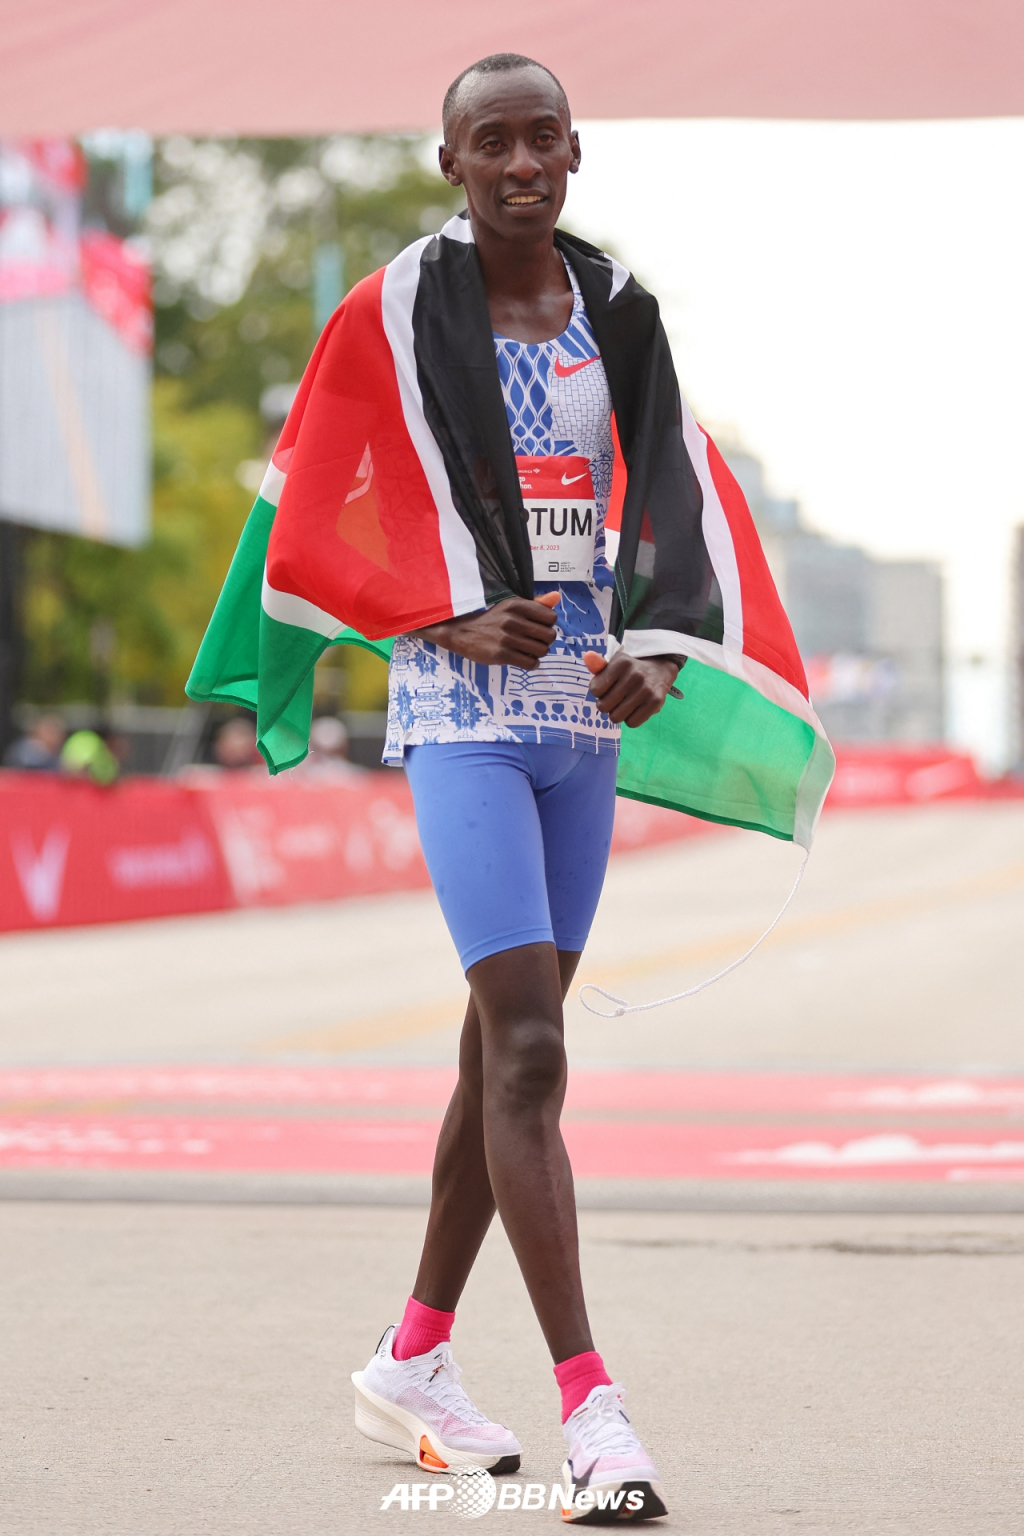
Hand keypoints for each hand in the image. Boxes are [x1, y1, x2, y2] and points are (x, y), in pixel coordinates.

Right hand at [416, 590, 559, 668]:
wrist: (461, 632)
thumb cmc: (490, 619)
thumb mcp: (510, 606)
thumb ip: (535, 603)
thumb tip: (557, 597)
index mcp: (517, 604)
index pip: (551, 618)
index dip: (547, 625)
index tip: (537, 628)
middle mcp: (513, 619)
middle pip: (550, 636)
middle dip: (544, 641)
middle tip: (533, 642)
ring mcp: (507, 637)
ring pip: (542, 651)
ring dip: (538, 653)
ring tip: (527, 650)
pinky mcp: (501, 654)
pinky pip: (531, 663)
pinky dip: (530, 664)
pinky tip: (522, 659)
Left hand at [583, 650, 680, 727]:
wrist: (659, 668)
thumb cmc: (629, 669)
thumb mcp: (614, 663)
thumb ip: (598, 665)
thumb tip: (587, 657)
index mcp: (622, 662)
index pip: (595, 690)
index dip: (598, 691)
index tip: (607, 687)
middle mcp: (635, 675)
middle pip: (603, 706)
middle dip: (606, 704)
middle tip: (615, 697)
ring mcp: (646, 689)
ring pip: (616, 717)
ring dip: (617, 713)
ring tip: (624, 703)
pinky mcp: (656, 702)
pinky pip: (632, 723)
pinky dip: (630, 719)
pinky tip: (635, 708)